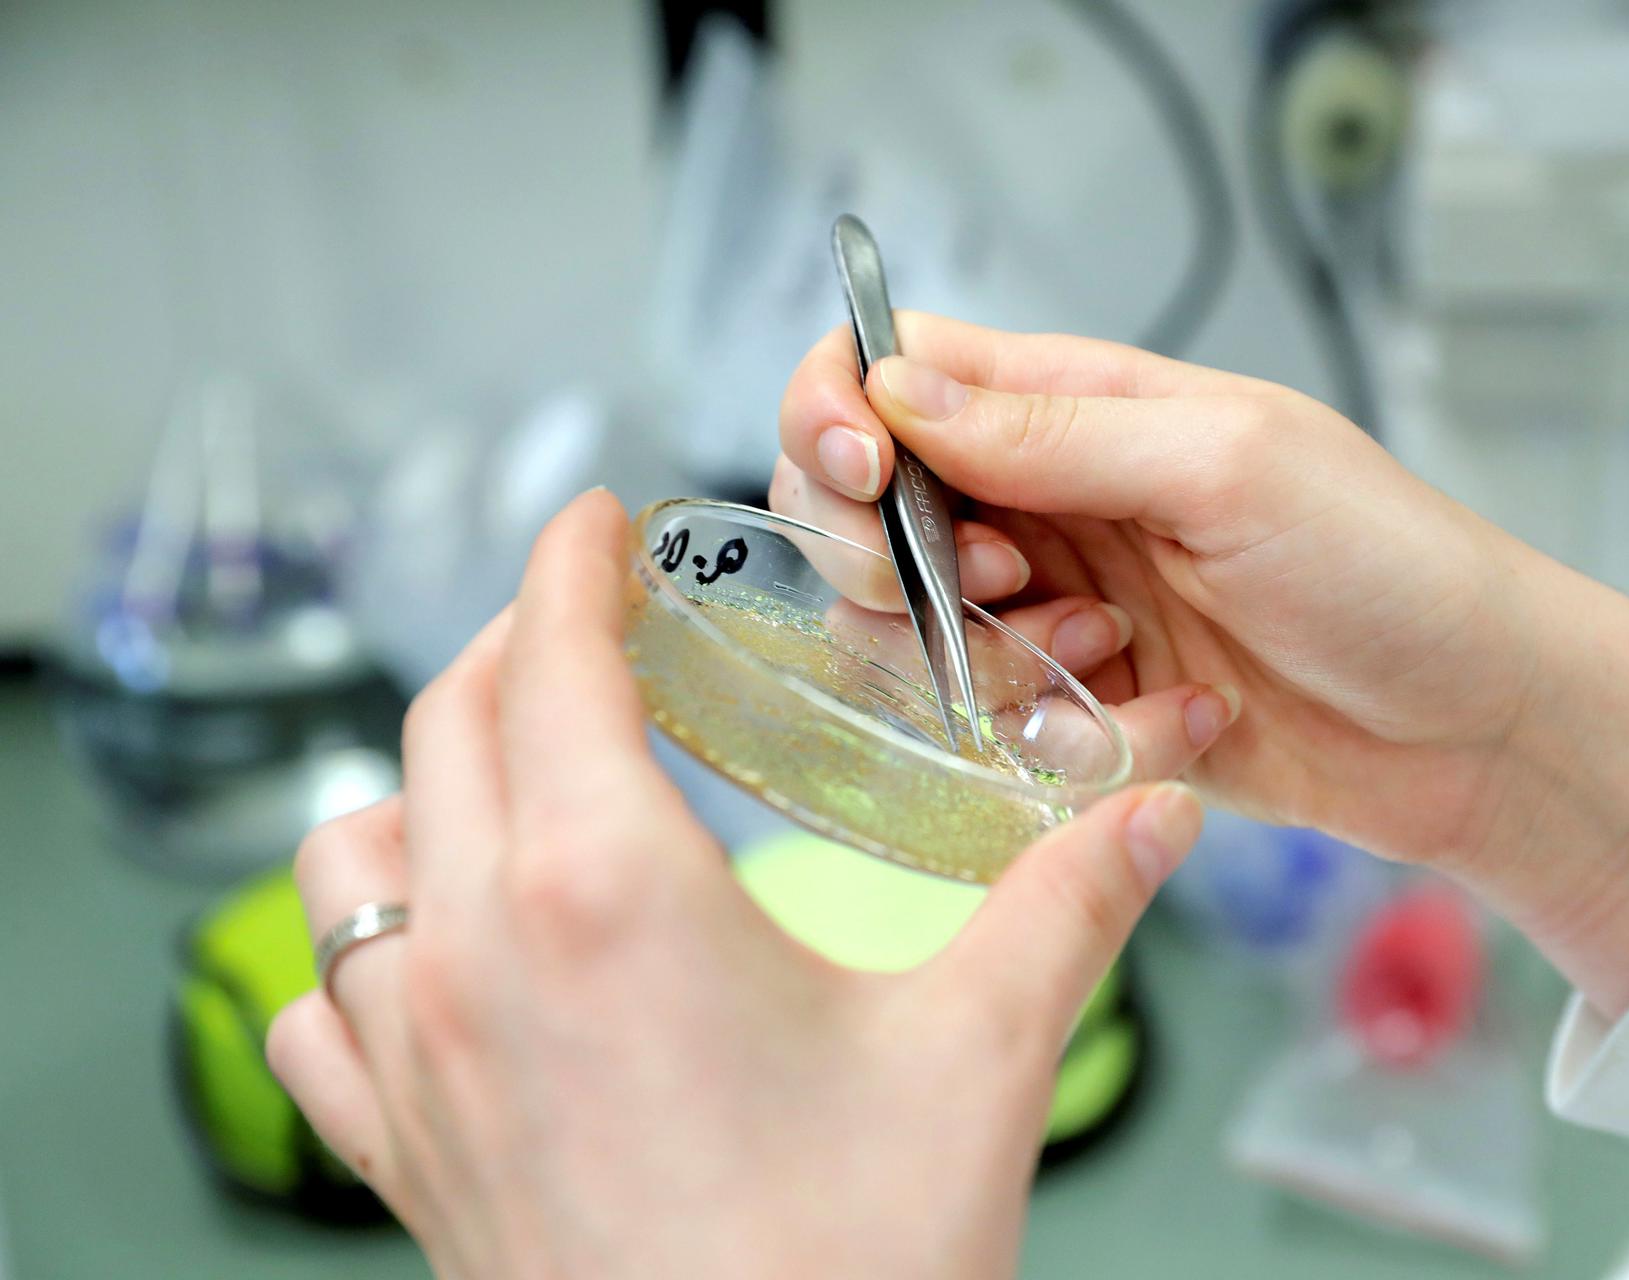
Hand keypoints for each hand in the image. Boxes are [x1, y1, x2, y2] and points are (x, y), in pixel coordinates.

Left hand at [267, 491, 1204, 1278]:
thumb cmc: (848, 1266)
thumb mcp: (981, 1058)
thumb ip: (1071, 903)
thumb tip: (1157, 810)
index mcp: (603, 892)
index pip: (550, 659)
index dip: (568, 564)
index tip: (594, 518)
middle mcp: (477, 954)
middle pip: (448, 727)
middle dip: (515, 647)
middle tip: (590, 624)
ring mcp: (417, 1059)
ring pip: (351, 851)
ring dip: (421, 780)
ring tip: (512, 771)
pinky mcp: (400, 1152)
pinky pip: (321, 1003)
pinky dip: (362, 938)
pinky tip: (433, 949)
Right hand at [776, 315, 1628, 1013]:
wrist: (1482, 726)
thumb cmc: (1390, 566)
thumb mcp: (1227, 467)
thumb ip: (1053, 434)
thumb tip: (895, 389)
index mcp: (1074, 407)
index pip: (888, 371)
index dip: (835, 415)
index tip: (864, 480)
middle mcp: (1048, 502)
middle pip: (866, 516)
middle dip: (900, 568)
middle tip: (1007, 588)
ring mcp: (1061, 610)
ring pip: (916, 640)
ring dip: (1002, 665)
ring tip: (1121, 654)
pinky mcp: (1086, 708)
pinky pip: (1008, 733)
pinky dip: (1084, 738)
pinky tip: (1186, 718)